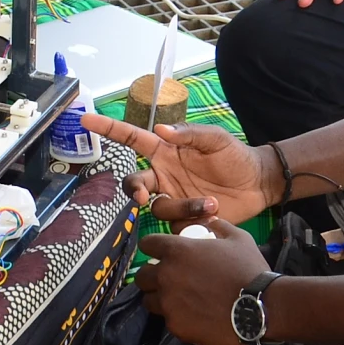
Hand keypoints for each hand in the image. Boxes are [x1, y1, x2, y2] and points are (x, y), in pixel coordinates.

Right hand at [81, 114, 275, 224]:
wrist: (258, 184)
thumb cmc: (234, 156)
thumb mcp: (214, 138)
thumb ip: (188, 133)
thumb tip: (160, 130)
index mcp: (164, 152)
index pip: (131, 139)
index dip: (108, 129)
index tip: (85, 120)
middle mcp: (163, 176)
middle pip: (134, 185)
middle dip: (134, 191)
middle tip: (143, 196)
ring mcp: (173, 199)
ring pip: (159, 208)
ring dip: (182, 206)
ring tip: (211, 203)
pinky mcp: (185, 220)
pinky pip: (178, 224)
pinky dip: (195, 219)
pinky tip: (216, 212)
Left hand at [137, 217, 268, 344]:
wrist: (262, 307)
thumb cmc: (249, 269)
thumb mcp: (237, 238)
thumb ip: (217, 226)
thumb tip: (208, 220)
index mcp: (176, 251)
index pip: (147, 244)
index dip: (153, 247)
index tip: (161, 253)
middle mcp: (166, 276)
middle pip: (142, 276)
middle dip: (152, 276)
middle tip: (169, 279)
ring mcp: (169, 303)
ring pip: (149, 300)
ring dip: (159, 297)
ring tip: (177, 300)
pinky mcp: (176, 326)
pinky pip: (168, 320)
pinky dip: (176, 317)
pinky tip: (192, 316)